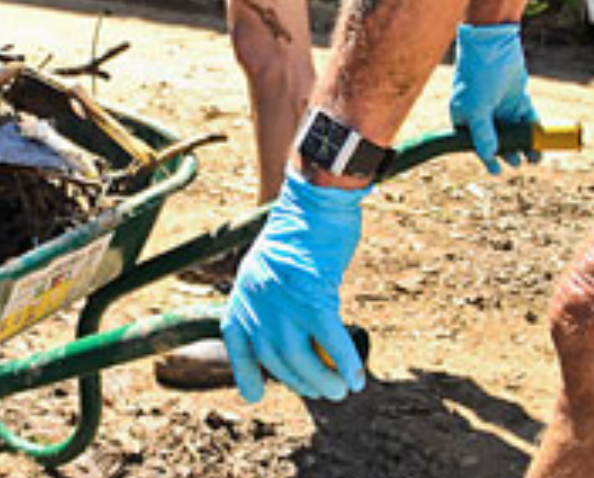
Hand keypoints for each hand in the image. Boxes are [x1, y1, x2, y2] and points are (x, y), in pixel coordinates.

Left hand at [222, 172, 368, 403]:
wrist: (316, 199)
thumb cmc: (303, 231)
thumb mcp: (274, 264)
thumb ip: (275, 297)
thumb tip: (295, 334)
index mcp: (244, 290)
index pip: (236, 340)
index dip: (243, 371)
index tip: (254, 395)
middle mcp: (256, 298)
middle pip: (274, 358)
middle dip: (300, 382)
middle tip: (325, 391)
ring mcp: (282, 298)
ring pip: (300, 357)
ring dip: (322, 381)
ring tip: (341, 391)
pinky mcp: (313, 293)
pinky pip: (329, 339)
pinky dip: (345, 362)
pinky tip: (357, 378)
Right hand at [450, 23, 538, 173]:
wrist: (493, 46)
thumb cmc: (477, 76)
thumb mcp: (477, 107)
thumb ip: (483, 133)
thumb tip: (489, 155)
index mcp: (465, 117)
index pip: (474, 143)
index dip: (485, 157)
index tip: (496, 170)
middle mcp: (483, 114)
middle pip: (497, 140)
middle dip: (507, 153)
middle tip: (517, 163)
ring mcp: (501, 107)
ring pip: (514, 133)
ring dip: (523, 146)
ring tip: (534, 158)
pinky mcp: (517, 99)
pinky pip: (527, 120)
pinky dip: (533, 131)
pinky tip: (540, 143)